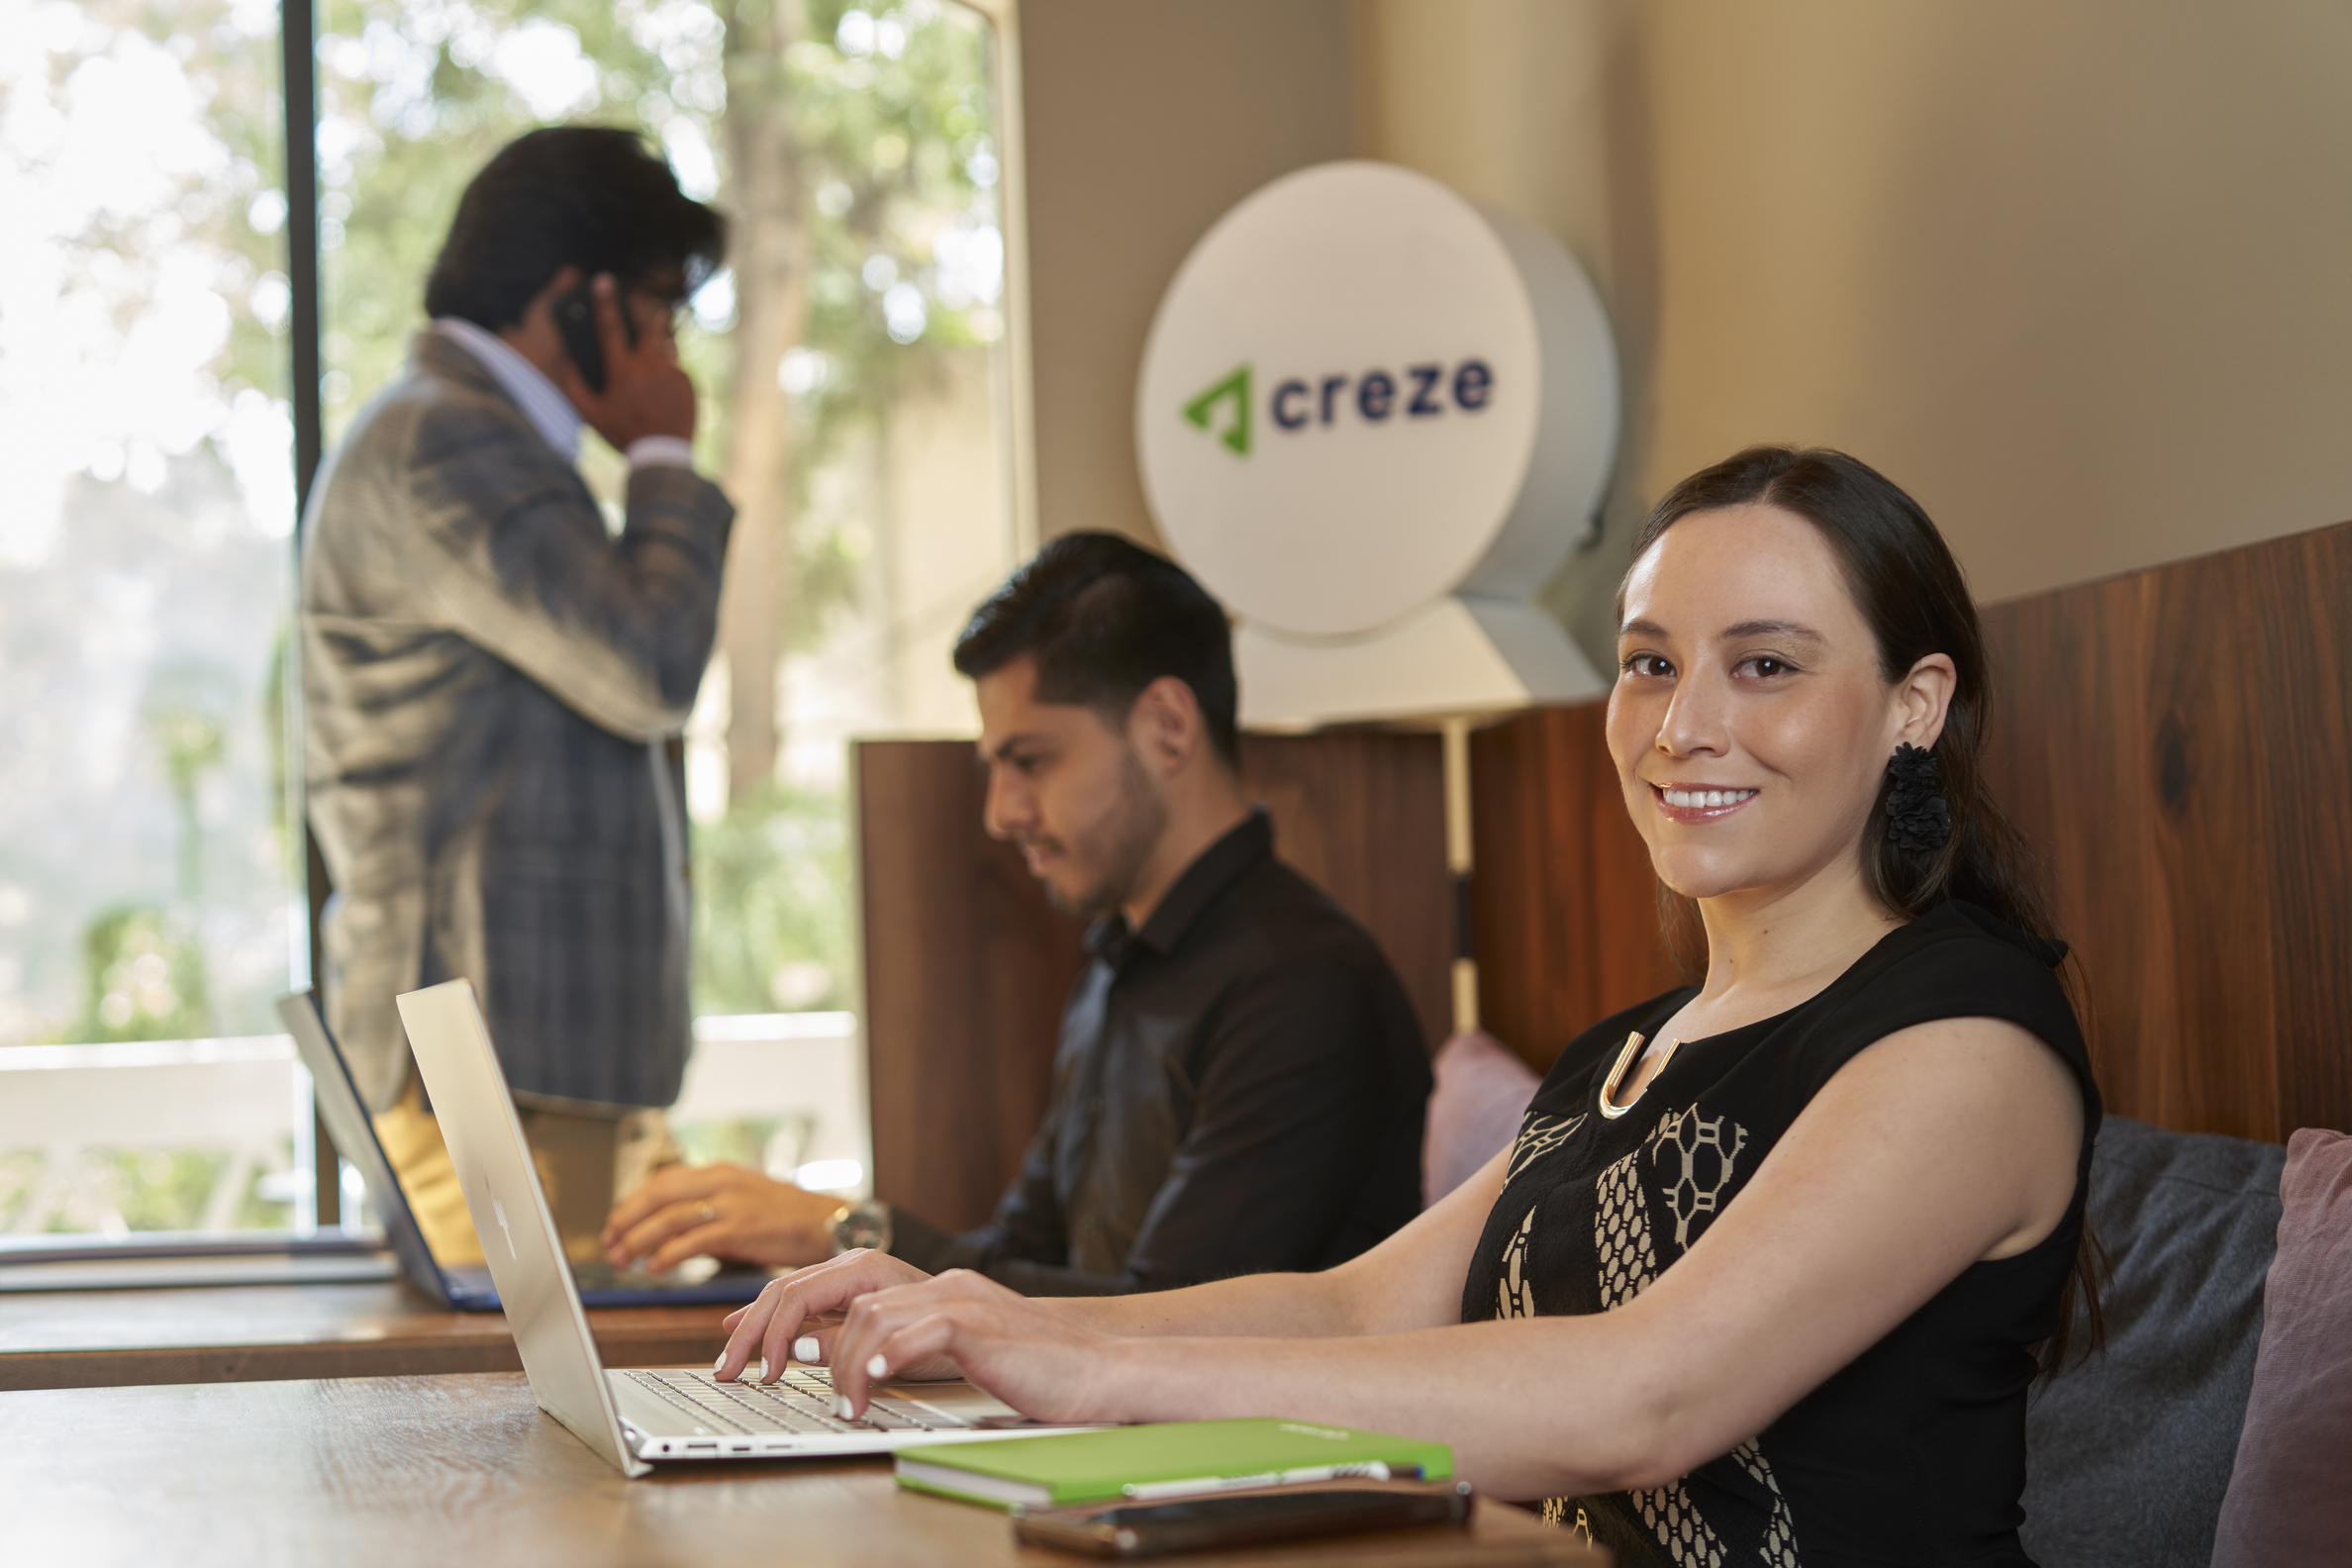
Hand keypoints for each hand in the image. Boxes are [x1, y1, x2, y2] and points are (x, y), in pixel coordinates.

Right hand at [551, 270, 695, 448]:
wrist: (663, 455)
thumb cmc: (624, 434)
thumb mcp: (591, 414)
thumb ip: (574, 386)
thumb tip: (565, 362)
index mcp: (623, 370)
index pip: (611, 327)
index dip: (606, 302)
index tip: (604, 281)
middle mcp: (649, 365)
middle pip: (649, 324)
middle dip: (645, 309)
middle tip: (640, 299)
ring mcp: (672, 372)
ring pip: (666, 344)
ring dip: (658, 341)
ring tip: (651, 350)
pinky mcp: (689, 382)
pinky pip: (677, 367)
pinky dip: (669, 370)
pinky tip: (663, 385)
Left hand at [601, 1162, 843, 1271]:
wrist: (824, 1221)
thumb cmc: (783, 1216)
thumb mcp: (740, 1200)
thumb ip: (705, 1208)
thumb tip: (666, 1231)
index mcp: (718, 1171)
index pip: (661, 1180)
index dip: (632, 1203)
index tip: (615, 1224)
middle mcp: (721, 1181)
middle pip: (658, 1194)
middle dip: (627, 1219)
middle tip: (610, 1243)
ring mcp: (731, 1203)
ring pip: (670, 1217)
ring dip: (639, 1240)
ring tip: (624, 1259)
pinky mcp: (741, 1228)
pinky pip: (693, 1240)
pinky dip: (668, 1254)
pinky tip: (655, 1267)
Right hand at [716, 1249, 953, 1385]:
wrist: (978, 1316)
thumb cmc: (949, 1327)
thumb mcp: (903, 1341)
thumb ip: (850, 1340)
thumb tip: (800, 1349)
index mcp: (862, 1269)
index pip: (798, 1296)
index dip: (774, 1336)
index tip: (767, 1374)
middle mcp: (849, 1266)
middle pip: (782, 1292)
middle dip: (750, 1333)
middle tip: (725, 1369)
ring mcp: (845, 1276)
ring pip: (784, 1295)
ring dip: (752, 1327)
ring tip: (728, 1356)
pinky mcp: (843, 1292)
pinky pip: (797, 1301)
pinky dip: (770, 1319)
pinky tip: (746, 1327)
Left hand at [827, 1268, 1119, 1425]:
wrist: (1098, 1370)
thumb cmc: (1040, 1371)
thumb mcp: (971, 1354)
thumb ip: (925, 1348)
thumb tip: (869, 1367)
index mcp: (948, 1291)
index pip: (870, 1301)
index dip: (835, 1337)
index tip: (823, 1375)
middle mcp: (951, 1288)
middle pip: (862, 1308)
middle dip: (835, 1357)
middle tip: (837, 1402)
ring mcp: (966, 1303)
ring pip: (878, 1317)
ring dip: (852, 1366)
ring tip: (853, 1405)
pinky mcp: (981, 1326)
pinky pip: (922, 1331)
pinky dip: (891, 1355)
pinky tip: (878, 1380)